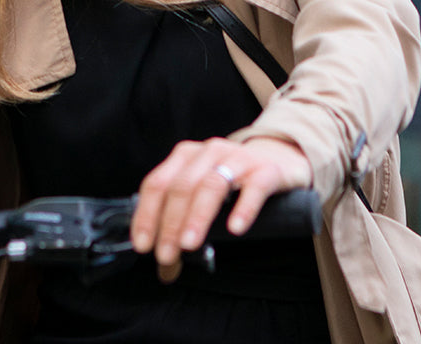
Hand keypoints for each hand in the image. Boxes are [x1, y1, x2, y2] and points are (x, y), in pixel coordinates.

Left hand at [129, 136, 311, 280]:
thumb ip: (182, 223)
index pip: (157, 184)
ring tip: (189, 245)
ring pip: (212, 185)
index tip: (142, 245)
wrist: (278, 159)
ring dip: (197, 217)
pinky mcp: (266, 170)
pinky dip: (243, 208)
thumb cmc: (232, 182)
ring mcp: (237, 158)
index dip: (146, 214)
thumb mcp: (202, 196)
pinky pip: (254, 188)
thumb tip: (166, 268)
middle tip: (166, 256)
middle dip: (170, 224)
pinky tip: (235, 229)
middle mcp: (207, 152)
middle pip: (182, 187)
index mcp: (185, 156)